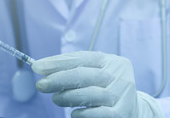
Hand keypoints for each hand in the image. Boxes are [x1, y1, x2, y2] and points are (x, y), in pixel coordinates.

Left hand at [32, 51, 163, 117]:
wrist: (132, 109)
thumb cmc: (105, 87)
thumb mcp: (94, 72)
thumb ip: (72, 68)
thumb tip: (41, 67)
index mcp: (110, 60)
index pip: (80, 58)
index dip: (57, 62)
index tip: (37, 67)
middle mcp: (118, 74)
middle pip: (83, 74)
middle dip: (58, 79)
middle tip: (41, 85)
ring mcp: (122, 93)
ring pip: (89, 94)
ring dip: (67, 97)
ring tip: (55, 99)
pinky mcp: (123, 112)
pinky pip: (99, 113)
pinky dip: (83, 113)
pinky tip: (74, 113)